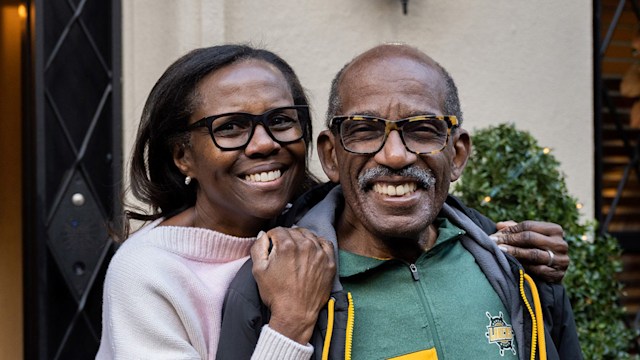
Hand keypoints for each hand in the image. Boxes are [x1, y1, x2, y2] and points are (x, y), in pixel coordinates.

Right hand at [251, 227, 335, 343]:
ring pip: (309, 235)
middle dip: (286, 237)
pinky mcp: (329, 262)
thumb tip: (262, 235)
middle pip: (293, 231)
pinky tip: (312, 250)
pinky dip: (318, 243)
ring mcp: (319, 253)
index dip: (272, 236)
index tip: (271, 244)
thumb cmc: (276, 293)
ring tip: (296, 250)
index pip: (278, 230)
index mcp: (287, 245)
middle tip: (282, 250)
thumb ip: (258, 247)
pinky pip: (325, 243)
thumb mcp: (258, 270)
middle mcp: (305, 245)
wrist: (295, 313)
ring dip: (301, 239)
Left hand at [490, 220, 568, 282]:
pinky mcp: (558, 274)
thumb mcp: (530, 237)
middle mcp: (560, 243)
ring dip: (514, 252)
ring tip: (500, 251)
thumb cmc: (538, 250)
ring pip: (533, 253)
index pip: (528, 226)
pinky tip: (512, 264)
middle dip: (509, 240)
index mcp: (555, 230)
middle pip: (530, 238)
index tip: (495, 235)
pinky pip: (537, 269)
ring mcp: (561, 259)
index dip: (510, 230)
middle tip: (494, 242)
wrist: (554, 272)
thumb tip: (499, 225)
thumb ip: (515, 229)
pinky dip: (523, 266)